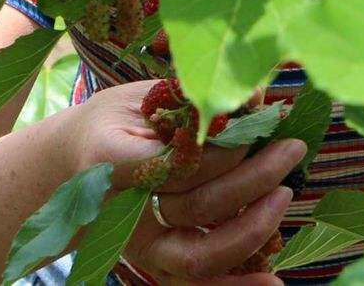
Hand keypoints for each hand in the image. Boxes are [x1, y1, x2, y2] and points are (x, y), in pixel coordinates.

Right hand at [76, 82, 304, 284]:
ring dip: (254, 226)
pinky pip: (199, 283)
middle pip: (196, 205)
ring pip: (200, 253)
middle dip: (252, 178)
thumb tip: (257, 96)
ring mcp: (141, 244)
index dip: (222, 150)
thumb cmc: (119, 121)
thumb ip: (194, 100)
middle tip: (290, 149)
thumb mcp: (144, 97)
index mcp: (111, 161)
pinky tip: (274, 280)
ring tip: (286, 192)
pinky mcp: (156, 263)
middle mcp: (124, 212)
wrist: (73, 164)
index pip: (177, 164)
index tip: (256, 122)